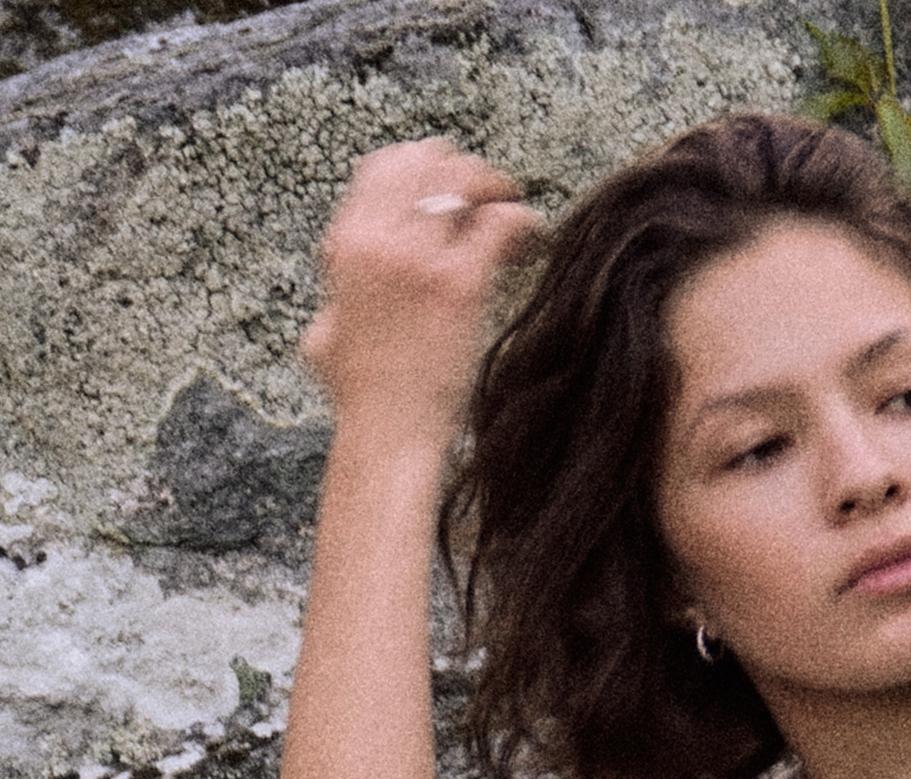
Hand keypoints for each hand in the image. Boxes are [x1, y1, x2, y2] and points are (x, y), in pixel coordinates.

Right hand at [297, 135, 546, 448]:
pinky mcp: (459, 284)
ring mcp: (420, 259)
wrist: (388, 433)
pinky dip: (521, 220)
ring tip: (510, 205)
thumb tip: (339, 280)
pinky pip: (498, 224)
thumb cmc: (360, 397)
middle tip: (486, 190)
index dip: (420, 166)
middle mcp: (379, 240)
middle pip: (425, 162)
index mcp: (346, 244)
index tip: (444, 181)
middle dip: (459, 168)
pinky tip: (533, 234)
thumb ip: (336, 292)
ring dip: (492, 185)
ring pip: (462, 181)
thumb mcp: (325, 331)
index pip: (383, 166)